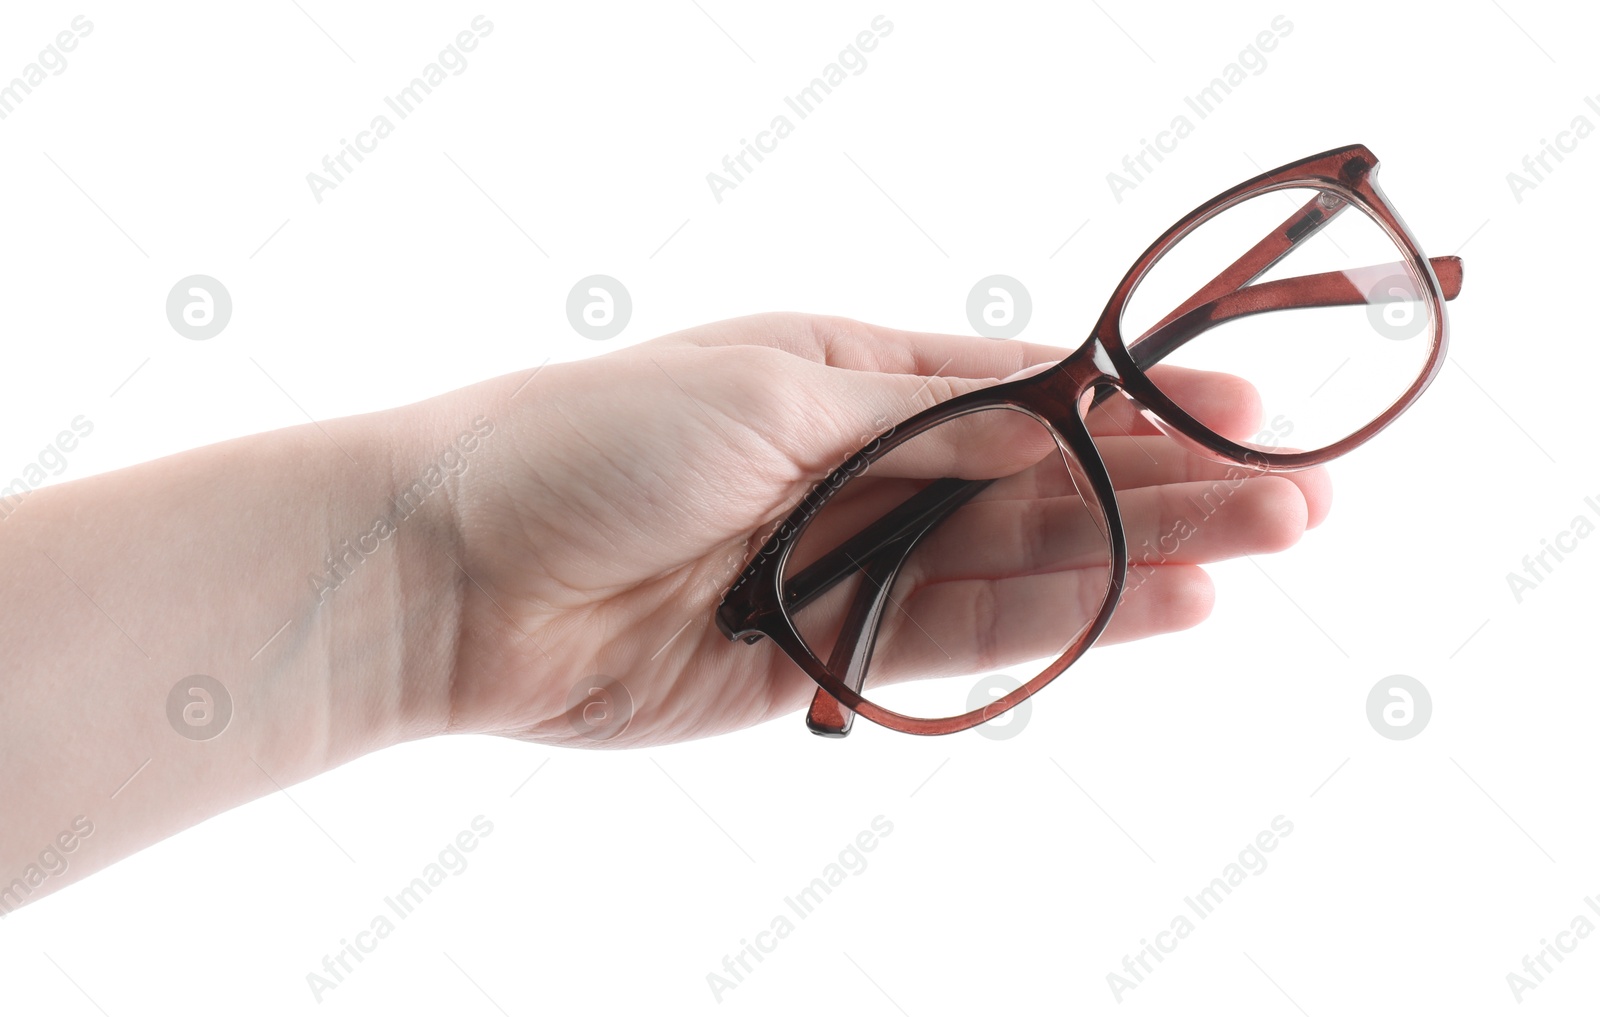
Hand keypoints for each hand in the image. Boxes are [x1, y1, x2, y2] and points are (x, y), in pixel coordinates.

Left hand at [435, 313, 1330, 746]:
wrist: (459, 573)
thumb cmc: (598, 440)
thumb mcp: (775, 393)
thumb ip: (927, 419)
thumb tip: (1063, 415)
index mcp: (850, 372)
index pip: (1023, 390)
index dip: (1133, 402)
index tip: (1244, 405)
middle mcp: (865, 469)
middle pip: (1044, 483)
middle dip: (1170, 487)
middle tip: (1302, 499)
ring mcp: (854, 567)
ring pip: (1022, 568)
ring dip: (1141, 562)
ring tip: (1261, 557)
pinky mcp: (830, 660)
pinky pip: (960, 645)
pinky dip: (1056, 636)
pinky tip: (1153, 616)